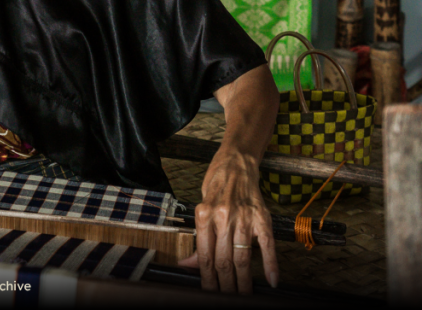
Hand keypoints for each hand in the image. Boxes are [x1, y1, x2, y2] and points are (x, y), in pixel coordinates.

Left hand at [179, 148, 277, 293]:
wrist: (236, 163)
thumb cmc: (215, 187)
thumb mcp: (202, 210)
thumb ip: (198, 238)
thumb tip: (188, 264)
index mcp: (204, 216)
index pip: (205, 256)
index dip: (207, 278)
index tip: (209, 293)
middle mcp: (222, 217)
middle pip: (223, 260)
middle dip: (224, 285)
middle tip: (227, 299)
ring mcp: (243, 217)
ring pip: (242, 257)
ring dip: (243, 281)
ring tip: (244, 295)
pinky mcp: (261, 217)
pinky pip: (267, 245)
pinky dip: (270, 265)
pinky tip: (271, 280)